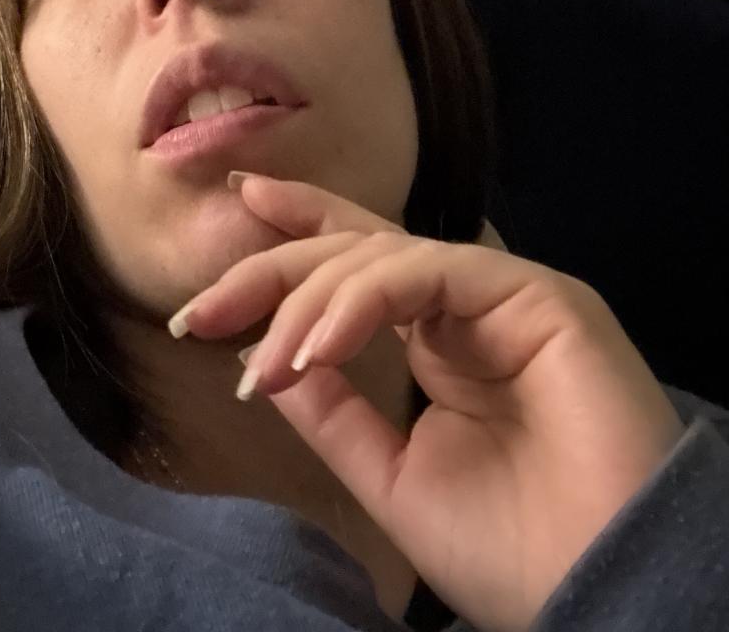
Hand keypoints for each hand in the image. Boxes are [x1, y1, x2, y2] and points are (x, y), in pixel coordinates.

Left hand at [172, 173, 684, 631]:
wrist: (599, 592)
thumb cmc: (510, 550)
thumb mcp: (391, 476)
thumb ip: (332, 413)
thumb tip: (257, 358)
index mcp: (442, 342)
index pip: (361, 265)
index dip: (301, 229)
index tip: (237, 209)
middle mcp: (470, 307)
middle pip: (357, 250)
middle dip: (274, 269)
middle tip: (201, 308)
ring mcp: (504, 295)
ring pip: (384, 258)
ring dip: (309, 303)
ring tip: (267, 362)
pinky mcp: (536, 294)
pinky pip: (430, 273)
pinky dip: (363, 300)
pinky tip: (318, 347)